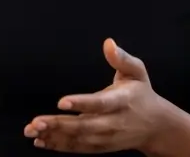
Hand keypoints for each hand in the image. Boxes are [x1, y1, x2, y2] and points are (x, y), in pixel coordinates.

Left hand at [24, 38, 189, 154]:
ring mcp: (106, 138)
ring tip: (32, 131)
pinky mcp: (100, 146)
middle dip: (59, 124)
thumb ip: (122, 58)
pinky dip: (59, 146)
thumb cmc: (142, 94)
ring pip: (78, 139)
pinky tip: (41, 141)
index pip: (100, 104)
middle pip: (84, 126)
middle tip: (36, 122)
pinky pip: (78, 148)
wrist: (157, 126)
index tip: (62, 101)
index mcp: (122, 102)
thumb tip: (108, 43)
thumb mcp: (137, 72)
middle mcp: (113, 123)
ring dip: (54, 136)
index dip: (81, 103)